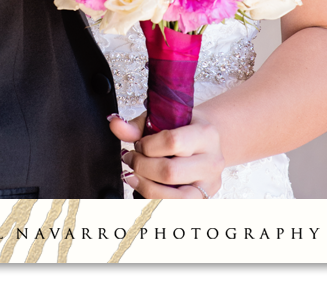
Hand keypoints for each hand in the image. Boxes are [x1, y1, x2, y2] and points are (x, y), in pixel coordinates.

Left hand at [109, 108, 224, 198]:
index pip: (172, 142)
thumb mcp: (162, 118)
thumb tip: (114, 124)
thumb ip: (137, 125)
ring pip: (175, 198)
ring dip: (146, 187)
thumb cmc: (182, 127)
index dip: (148, 145)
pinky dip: (153, 200)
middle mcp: (212, 161)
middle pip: (170, 172)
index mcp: (206, 134)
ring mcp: (209, 185)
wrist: (207, 141)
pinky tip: (143, 188)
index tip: (139, 144)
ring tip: (134, 175)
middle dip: (141, 167)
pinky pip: (175, 208)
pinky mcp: (203, 201)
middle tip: (130, 159)